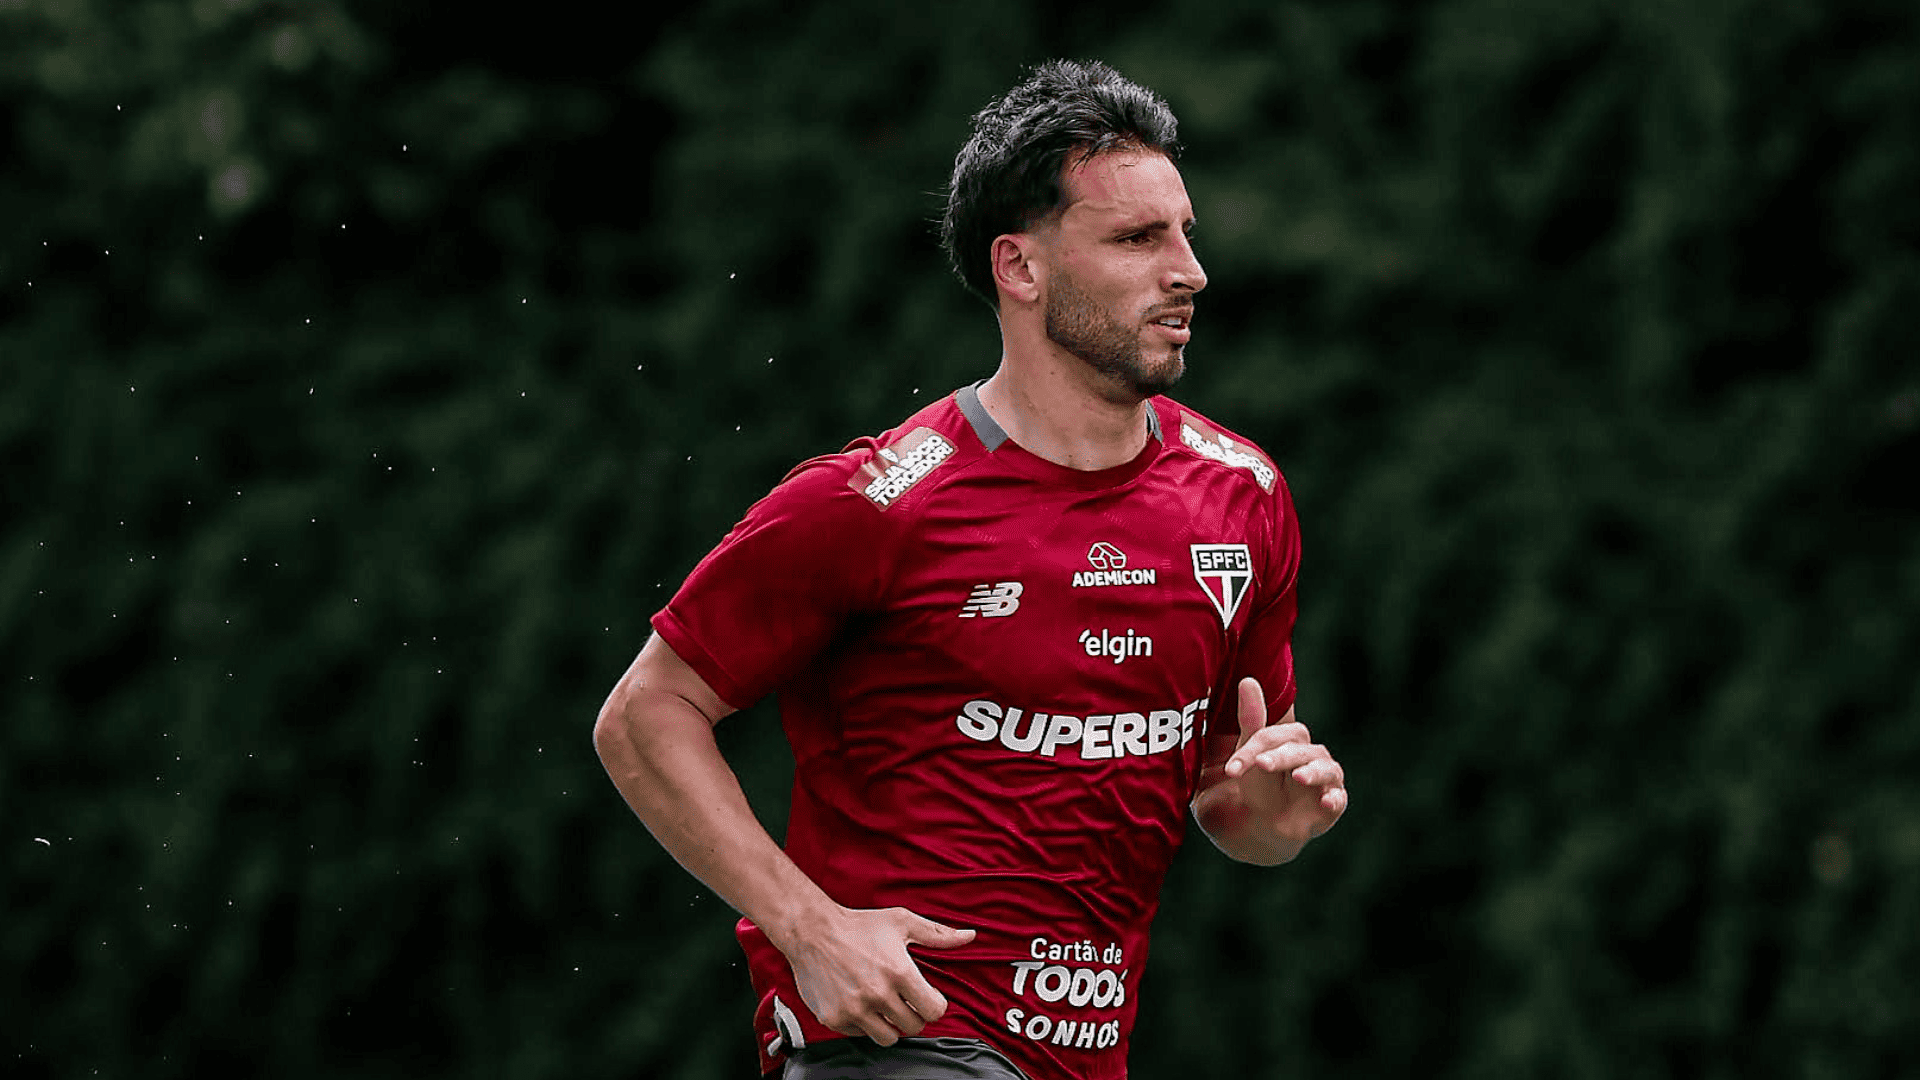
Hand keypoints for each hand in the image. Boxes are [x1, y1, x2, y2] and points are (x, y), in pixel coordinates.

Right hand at [781, 905, 974, 1045]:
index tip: (927, 997)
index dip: (934, 1004)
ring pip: (889, 1038)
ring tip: (884, 1004)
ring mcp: (855, 1009)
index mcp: (899, 972)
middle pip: (913, 1026)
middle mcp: (878, 994)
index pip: (934, 1011)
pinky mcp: (835, 1018)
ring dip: (891, 1024)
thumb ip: (938, 934)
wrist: (812, 931)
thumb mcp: (902, 922)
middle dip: (914, 1013)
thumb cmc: (858, 925)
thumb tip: (969, 936)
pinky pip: (861, 1034)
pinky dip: (865, 1024)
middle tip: (904, 998)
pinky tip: (861, 1003)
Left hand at [1221, 677, 1346, 849]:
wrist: (1264, 826)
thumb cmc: (1259, 785)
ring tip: (1299, 777)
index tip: (1231, 769)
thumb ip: (1251, 720)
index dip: (1252, 749)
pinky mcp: (1333, 802)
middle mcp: (1312, 754)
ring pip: (1324, 768)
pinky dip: (1334, 799)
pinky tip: (1325, 801)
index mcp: (1291, 739)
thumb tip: (1248, 681)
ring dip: (1312, 771)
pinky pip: (1338, 798)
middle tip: (1261, 765)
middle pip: (1298, 749)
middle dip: (1279, 757)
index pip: (1273, 735)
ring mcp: (1325, 778)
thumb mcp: (1249, 757)